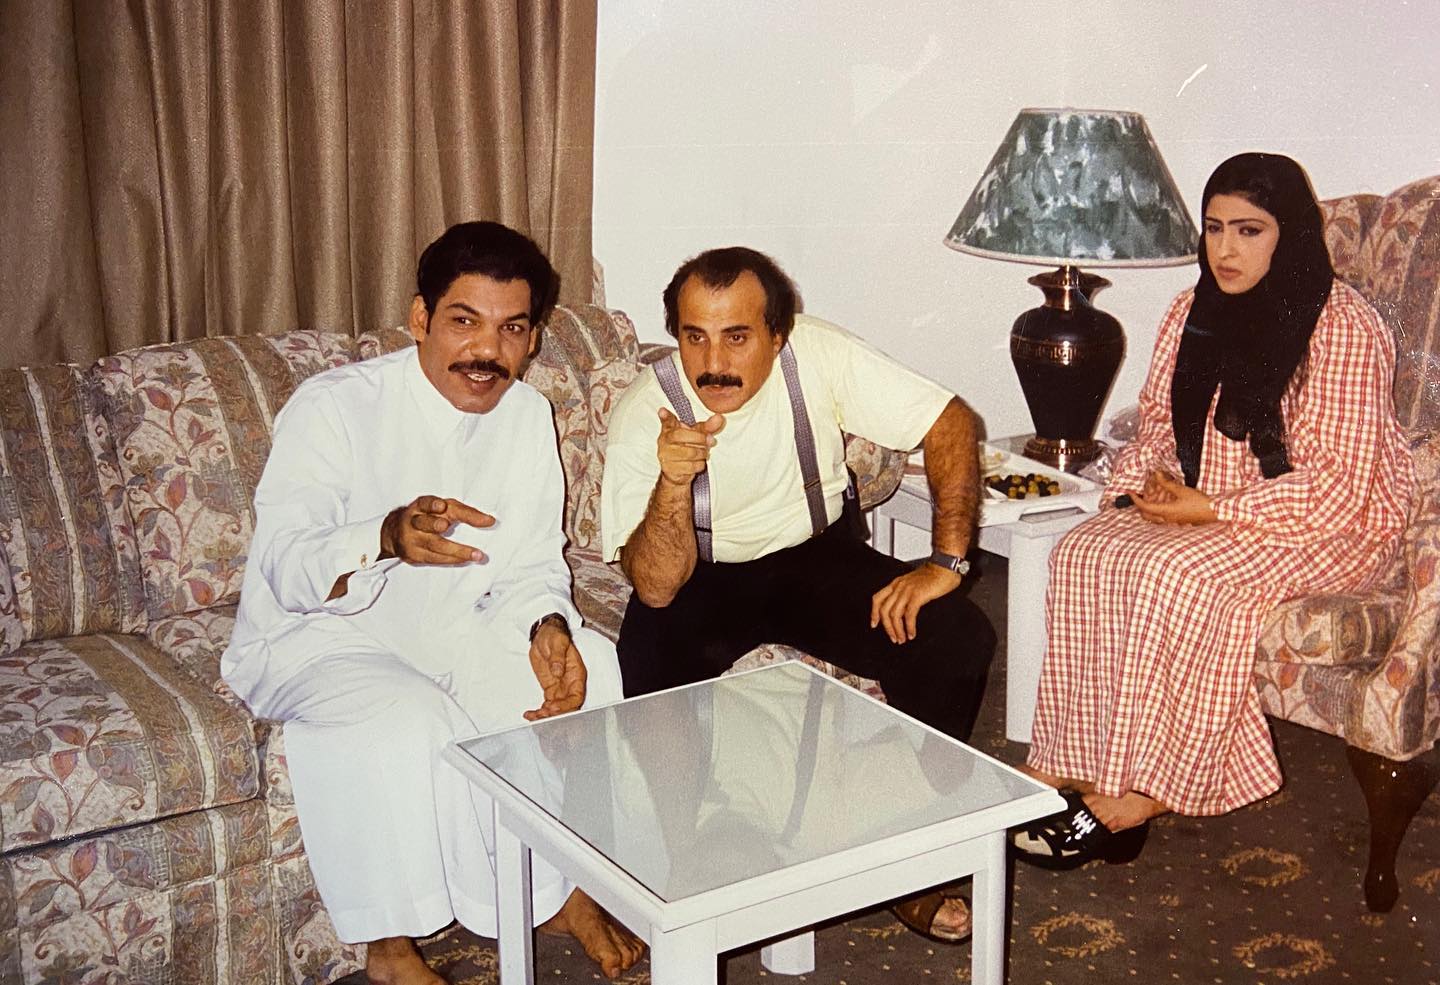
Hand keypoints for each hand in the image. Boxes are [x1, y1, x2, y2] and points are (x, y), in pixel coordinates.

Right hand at [380, 495, 494, 563]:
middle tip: (445, 525)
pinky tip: (466, 560)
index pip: (427, 503)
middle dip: (434, 524)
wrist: (395, 533)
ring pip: (434, 546)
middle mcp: (413, 522)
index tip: (441, 505)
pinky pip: (435, 559)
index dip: (432, 504)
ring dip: (457, 551)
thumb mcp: (441, 509)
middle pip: (424, 523)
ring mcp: (412, 541)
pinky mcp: (414, 556)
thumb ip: (464, 512)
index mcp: (420, 506)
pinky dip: (453, 560)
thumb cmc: (426, 517)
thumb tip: (489, 521)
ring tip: (475, 554)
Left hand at [525, 622, 587, 720]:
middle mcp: (570, 684)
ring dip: (547, 716)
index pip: (576, 696)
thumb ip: (558, 657)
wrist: (545, 633)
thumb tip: (558, 671)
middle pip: (568, 707)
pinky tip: (530, 715)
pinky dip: (540, 713)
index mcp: (576, 673)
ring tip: (533, 716)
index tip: (553, 707)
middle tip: (541, 715)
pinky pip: (548, 706)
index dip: (566, 706)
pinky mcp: (551, 689)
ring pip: (558, 709)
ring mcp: (561, 688)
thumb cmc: (554, 635)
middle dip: (556, 714)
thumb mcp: (557, 642)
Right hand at [656, 408, 724, 486]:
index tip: (663, 411)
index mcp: (669, 431)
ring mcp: (665, 456)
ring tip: (703, 453)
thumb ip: (707, 426)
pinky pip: (691, 466)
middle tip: (709, 441)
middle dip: (700, 439)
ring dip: (702, 454)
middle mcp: (664, 442)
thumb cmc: (686, 448)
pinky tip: (697, 463)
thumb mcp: (696, 435)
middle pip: (682, 436)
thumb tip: (719, 418)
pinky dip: (699, 465)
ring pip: (690, 453)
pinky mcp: (670, 469)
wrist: (677, 473)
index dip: (665, 416)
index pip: (667, 421)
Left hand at [870, 562, 962, 644]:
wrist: (946, 566)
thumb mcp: (914, 582)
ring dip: (897, 630)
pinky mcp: (918, 595)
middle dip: (887, 627)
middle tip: (893, 637)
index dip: (874, 613)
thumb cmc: (935, 574)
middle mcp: (899, 586)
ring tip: (902, 638)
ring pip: (894, 614)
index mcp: (897, 583)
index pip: (877, 599)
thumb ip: (907, 592)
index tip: (874, 624)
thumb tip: (905, 607)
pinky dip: (909, 627)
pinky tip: (912, 633)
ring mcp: (907, 590)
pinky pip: (909, 615)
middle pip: (884, 610)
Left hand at [1132, 473, 1216, 524]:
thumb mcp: (1181, 490)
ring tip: (1148, 499)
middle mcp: (1167, 519)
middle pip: (1146, 515)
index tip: (1128, 491)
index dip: (1134, 499)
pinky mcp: (1178, 521)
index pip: (1144, 507)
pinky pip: (1162, 519)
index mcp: (1166, 511)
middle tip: (1137, 496)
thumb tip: (1156, 474)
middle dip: (1139, 506)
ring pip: (1154, 518)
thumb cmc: (1198, 501)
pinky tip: (1162, 504)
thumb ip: (1167, 483)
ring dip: (1148, 510)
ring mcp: (1172, 522)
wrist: (1213, 512)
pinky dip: (1157, 512)